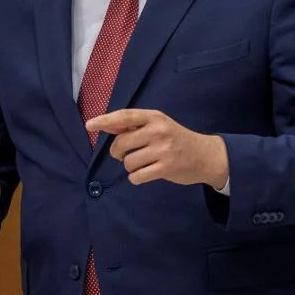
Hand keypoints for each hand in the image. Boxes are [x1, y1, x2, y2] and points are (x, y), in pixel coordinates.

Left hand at [87, 109, 228, 188]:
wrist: (205, 155)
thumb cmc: (175, 139)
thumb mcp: (158, 125)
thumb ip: (133, 126)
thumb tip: (104, 124)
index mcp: (154, 117)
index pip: (125, 117)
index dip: (105, 120)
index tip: (89, 125)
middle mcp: (158, 131)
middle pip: (121, 144)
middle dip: (118, 153)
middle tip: (125, 155)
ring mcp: (163, 150)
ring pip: (128, 162)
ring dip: (130, 167)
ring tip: (142, 164)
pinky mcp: (166, 168)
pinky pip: (137, 176)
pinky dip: (136, 178)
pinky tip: (145, 174)